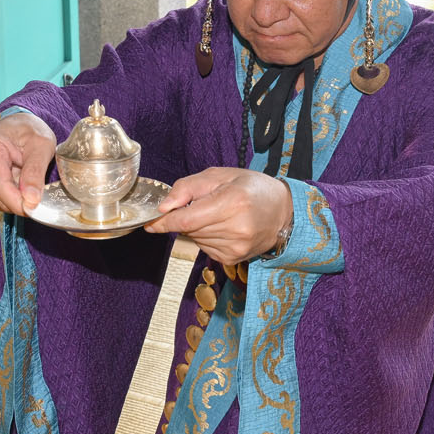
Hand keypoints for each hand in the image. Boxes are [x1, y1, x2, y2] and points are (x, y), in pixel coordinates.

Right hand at [0, 111, 56, 215]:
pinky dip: (4, 199)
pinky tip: (15, 186)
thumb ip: (35, 172)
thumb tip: (31, 200)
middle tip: (37, 198)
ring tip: (25, 183)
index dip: (17, 201)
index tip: (34, 209)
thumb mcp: (41, 146)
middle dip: (17, 202)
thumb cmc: (29, 132)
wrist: (17, 127)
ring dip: (12, 200)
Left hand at [147, 168, 292, 265]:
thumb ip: (188, 188)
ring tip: (219, 215)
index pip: (186, 219)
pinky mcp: (234, 258)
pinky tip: (224, 228)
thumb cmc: (252, 188)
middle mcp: (236, 228)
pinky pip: (205, 248)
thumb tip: (163, 208)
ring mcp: (236, 247)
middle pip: (189, 229)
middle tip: (204, 204)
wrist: (284, 211)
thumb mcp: (220, 175)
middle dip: (186, 217)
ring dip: (198, 227)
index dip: (163, 222)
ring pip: (196, 239)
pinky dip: (207, 237)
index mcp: (232, 201)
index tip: (149, 223)